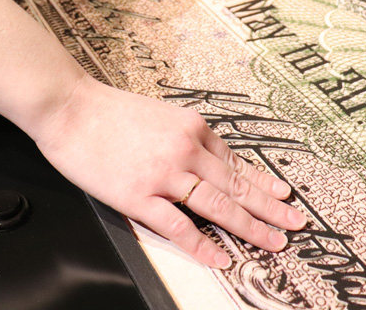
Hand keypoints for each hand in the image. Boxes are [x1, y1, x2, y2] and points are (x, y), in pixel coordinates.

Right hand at [34, 77, 306, 268]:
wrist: (70, 108)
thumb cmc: (110, 110)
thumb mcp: (161, 115)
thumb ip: (186, 137)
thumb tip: (208, 160)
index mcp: (192, 128)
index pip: (236, 162)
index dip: (262, 182)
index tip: (283, 195)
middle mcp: (185, 150)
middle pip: (235, 185)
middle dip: (269, 207)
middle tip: (295, 223)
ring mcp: (164, 174)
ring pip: (216, 205)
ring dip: (249, 227)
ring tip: (274, 242)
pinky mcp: (138, 196)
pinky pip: (177, 225)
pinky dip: (201, 244)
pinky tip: (220, 258)